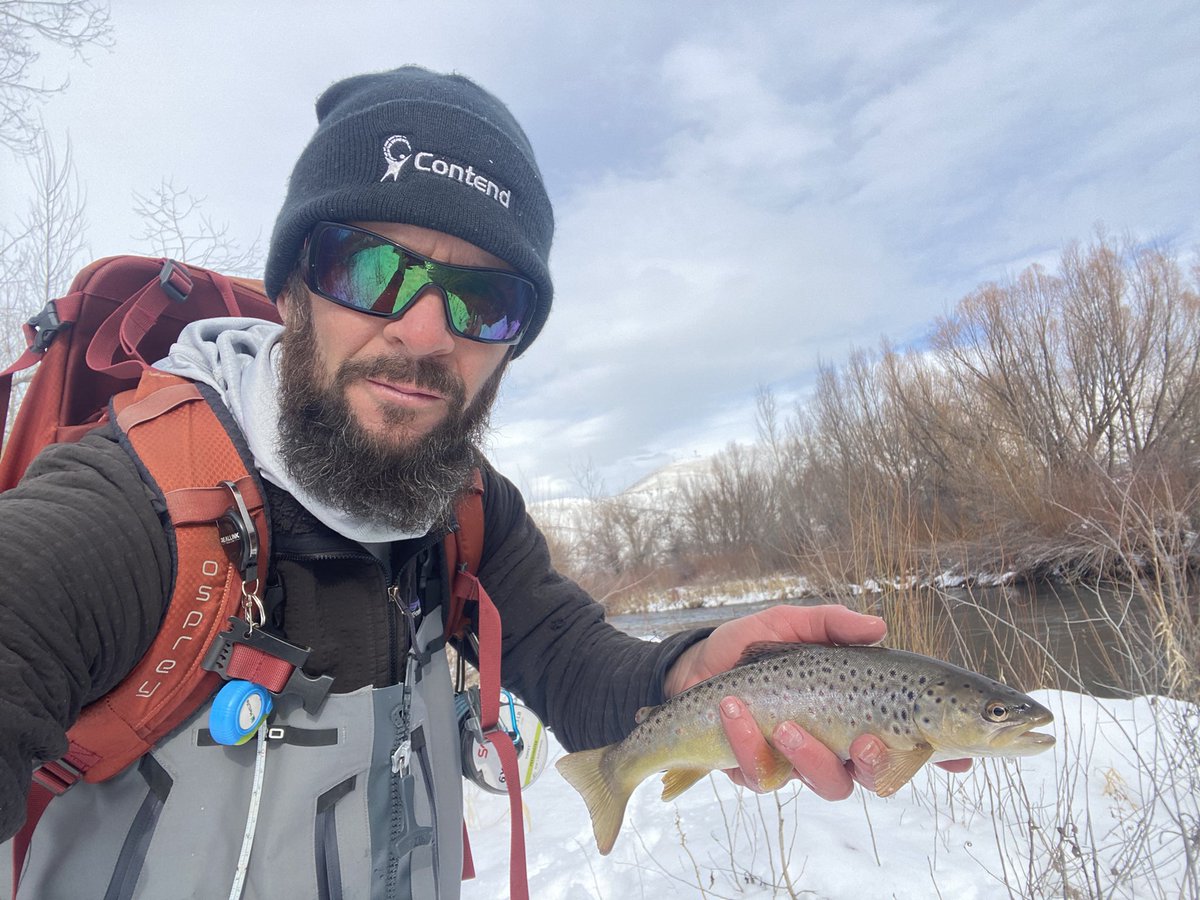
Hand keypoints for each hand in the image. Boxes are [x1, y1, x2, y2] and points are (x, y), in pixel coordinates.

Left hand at [663, 604, 971, 797]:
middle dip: (879, 765)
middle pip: (879, 775)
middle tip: (863, 742)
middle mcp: (837, 744)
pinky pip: (765, 775)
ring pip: (827, 783)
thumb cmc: (749, 648)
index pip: (912, 736)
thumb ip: (830, 624)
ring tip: (782, 723)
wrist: (690, 670)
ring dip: (808, 755)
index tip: (962, 759)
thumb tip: (877, 628)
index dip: (943, 753)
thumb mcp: (789, 624)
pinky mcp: (759, 772)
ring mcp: (800, 763)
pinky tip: (732, 710)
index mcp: (857, 708)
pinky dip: (748, 742)